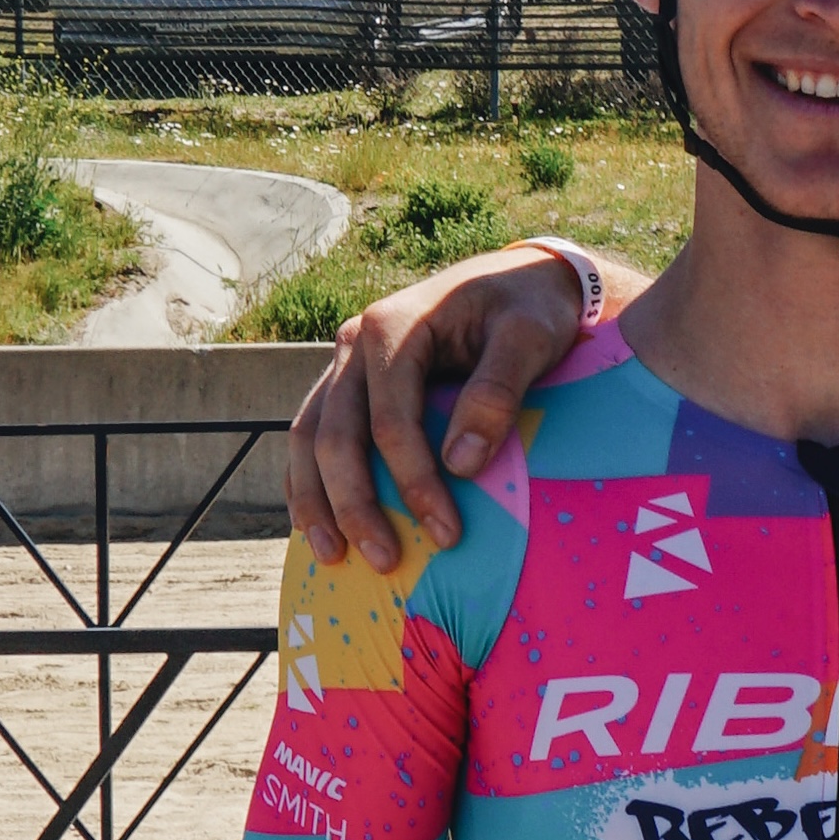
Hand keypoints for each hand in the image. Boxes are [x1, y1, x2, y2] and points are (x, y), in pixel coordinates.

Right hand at [287, 245, 597, 571]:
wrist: (521, 278)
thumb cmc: (530, 309)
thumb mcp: (528, 340)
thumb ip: (496, 393)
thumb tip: (461, 465)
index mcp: (392, 329)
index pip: (390, 423)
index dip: (413, 482)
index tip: (447, 534)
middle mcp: (355, 343)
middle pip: (334, 436)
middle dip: (356, 505)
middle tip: (385, 561)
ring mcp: (346, 363)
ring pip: (308, 437)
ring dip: (317, 500)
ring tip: (334, 556)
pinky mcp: (350, 382)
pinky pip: (314, 433)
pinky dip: (311, 479)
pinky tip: (321, 523)